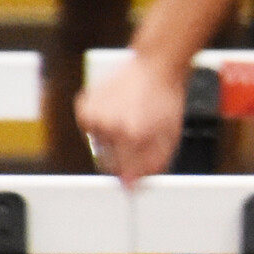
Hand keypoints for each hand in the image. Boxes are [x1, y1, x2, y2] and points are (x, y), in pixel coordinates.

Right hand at [76, 51, 185, 182]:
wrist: (155, 67)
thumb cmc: (166, 100)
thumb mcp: (169, 137)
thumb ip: (152, 165)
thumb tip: (130, 186)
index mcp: (134, 136)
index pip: (125, 173)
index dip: (132, 175)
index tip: (135, 175)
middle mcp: (110, 127)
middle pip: (109, 161)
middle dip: (124, 155)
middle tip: (138, 135)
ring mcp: (94, 115)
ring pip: (99, 145)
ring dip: (112, 139)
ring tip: (130, 119)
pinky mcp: (83, 105)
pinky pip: (89, 128)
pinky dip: (101, 124)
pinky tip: (117, 110)